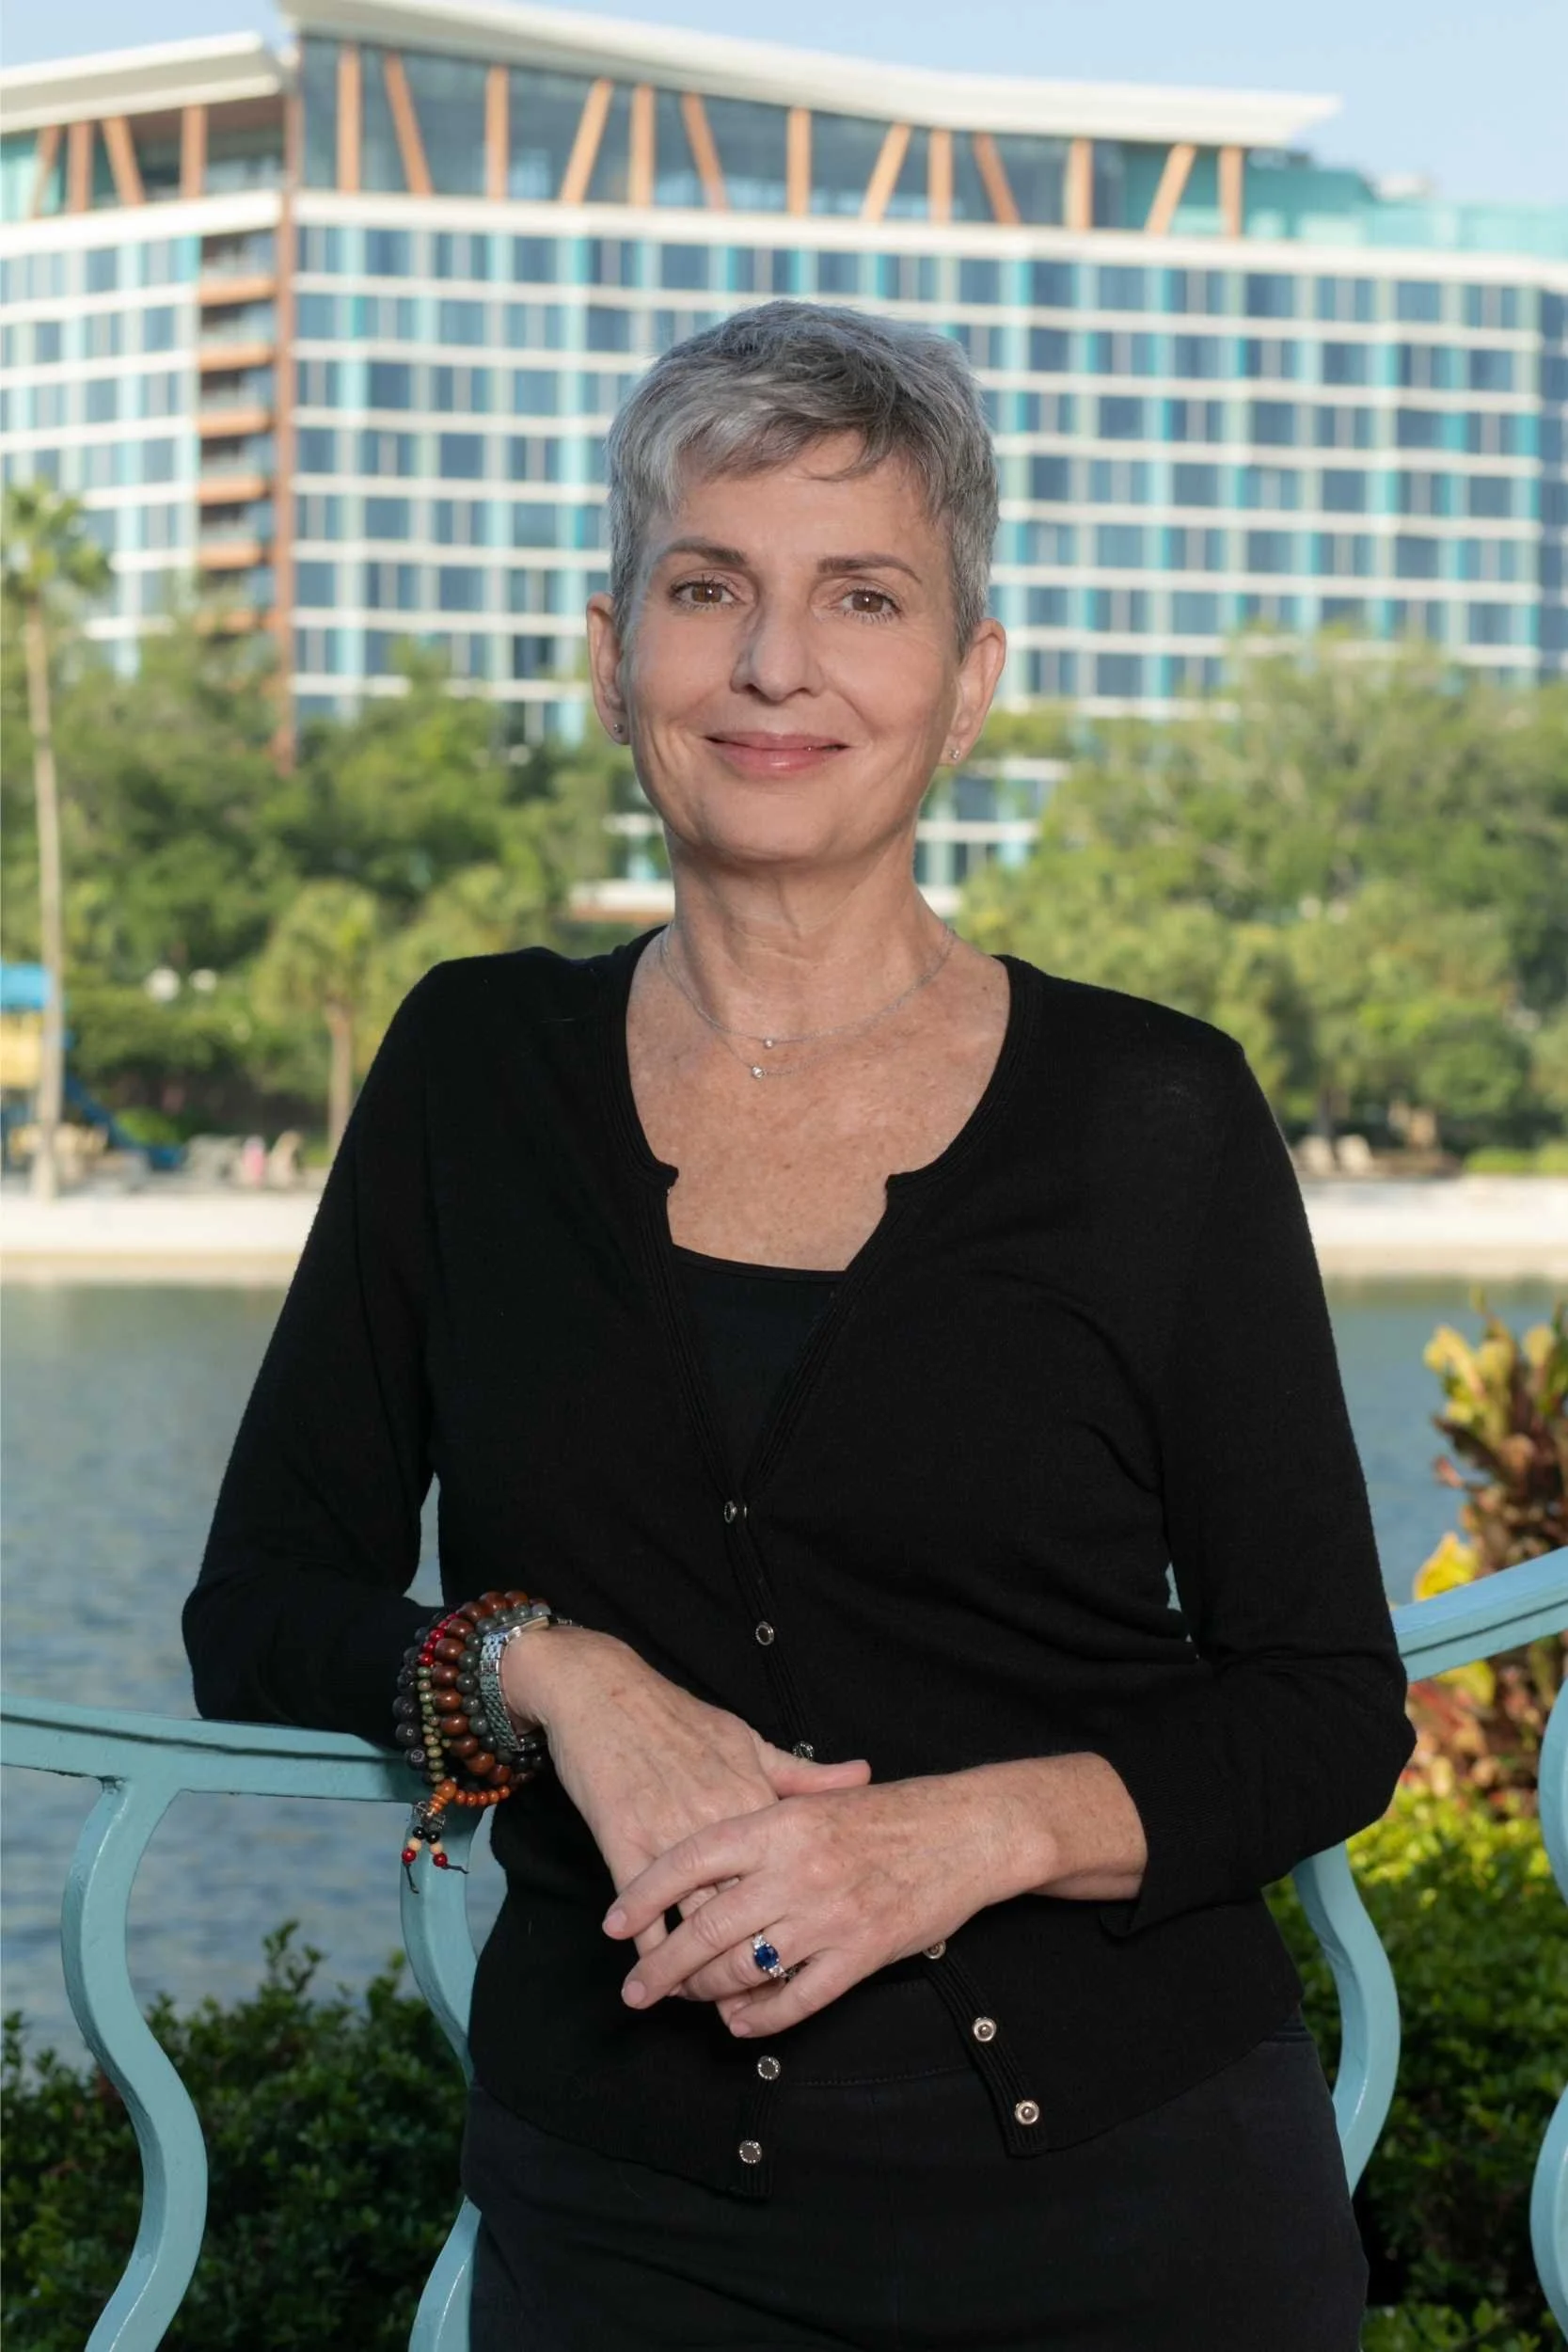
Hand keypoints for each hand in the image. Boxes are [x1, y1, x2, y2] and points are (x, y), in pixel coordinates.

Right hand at [501, 1626, 870, 1972]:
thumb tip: (861, 1776)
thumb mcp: (746, 1740)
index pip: (784, 1877)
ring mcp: (669, 1833)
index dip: (793, 1923)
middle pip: (744, 1909)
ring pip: (695, 1919)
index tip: (802, 1959)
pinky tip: (654, 1973)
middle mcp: (717, 1821)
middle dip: (749, 1961)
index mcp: (753, 1798)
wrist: (606, 1694)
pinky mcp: (624, 1840)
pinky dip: (650, 1946)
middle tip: (751, 2003)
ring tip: (701, 2002)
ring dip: (697, 1968)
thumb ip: (802, 1774)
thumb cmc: (678, 1718)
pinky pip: (645, 1909)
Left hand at [600, 1771, 1030, 2035]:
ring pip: (745, 1968)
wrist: (965, 1831)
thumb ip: (760, 1827)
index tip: (614, 1924)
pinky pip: (796, 1999)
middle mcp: (795, 1870)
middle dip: (662, 1966)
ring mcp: (828, 1916)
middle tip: (635, 1990)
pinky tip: (739, 2023)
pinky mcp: (860, 1954)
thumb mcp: (817, 1802)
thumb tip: (700, 1856)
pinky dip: (760, 2017)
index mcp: (779, 1824)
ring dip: (706, 1992)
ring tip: (687, 2001)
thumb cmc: (888, 1814)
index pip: (690, 1861)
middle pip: (706, 1926)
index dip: (645, 1895)